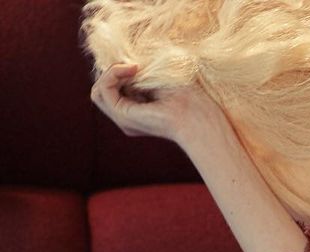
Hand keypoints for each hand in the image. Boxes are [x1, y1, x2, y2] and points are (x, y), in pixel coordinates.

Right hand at [89, 62, 223, 143]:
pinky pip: (103, 90)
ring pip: (99, 90)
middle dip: (112, 71)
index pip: (112, 87)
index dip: (118, 71)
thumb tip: (122, 60)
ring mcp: (124, 119)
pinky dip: (112, 74)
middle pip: (102, 89)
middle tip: (135, 66)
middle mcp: (128, 118)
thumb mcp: (156, 78)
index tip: (138, 64)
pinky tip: (132, 69)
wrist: (197, 116)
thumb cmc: (187, 97)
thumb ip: (137, 72)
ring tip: (134, 68)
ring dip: (112, 71)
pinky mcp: (122, 116)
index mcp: (136, 111)